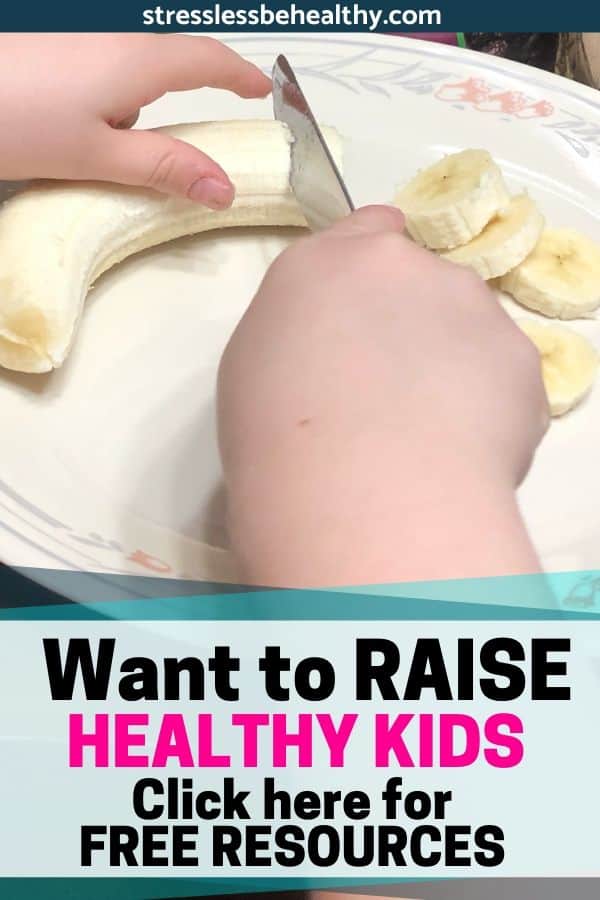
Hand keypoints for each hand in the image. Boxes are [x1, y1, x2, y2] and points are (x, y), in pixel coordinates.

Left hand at [0, 33, 270, 206]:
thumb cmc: (16, 121)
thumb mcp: (98, 157)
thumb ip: (164, 169)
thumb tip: (223, 189)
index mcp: (136, 59)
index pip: (207, 60)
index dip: (239, 74)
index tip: (261, 88)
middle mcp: (111, 32)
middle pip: (167, 58)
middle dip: (178, 95)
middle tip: (176, 141)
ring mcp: (76, 30)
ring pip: (126, 63)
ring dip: (127, 100)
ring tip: (93, 142)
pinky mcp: (49, 39)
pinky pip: (94, 60)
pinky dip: (97, 92)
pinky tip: (63, 120)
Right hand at [217, 206, 548, 586]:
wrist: (359, 489)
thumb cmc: (278, 437)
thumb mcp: (256, 366)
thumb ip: (305, 330)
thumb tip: (336, 345)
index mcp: (327, 263)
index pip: (370, 230)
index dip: (376, 266)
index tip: (375, 306)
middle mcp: (403, 266)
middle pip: (421, 283)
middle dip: (413, 324)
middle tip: (392, 393)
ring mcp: (469, 305)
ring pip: (468, 327)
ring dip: (453, 363)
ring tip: (425, 433)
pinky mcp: (518, 355)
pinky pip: (502, 376)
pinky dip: (488, 406)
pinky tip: (458, 450)